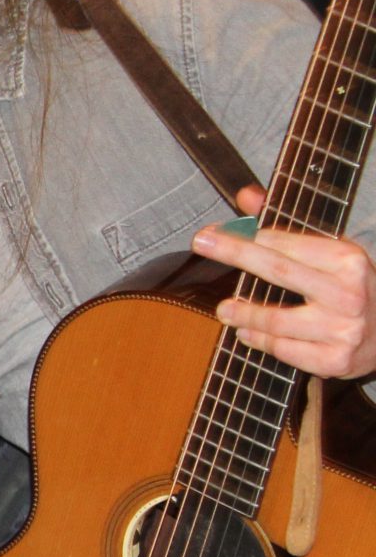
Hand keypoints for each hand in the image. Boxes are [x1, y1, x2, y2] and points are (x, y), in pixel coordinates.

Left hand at [196, 189, 375, 379]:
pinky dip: (260, 341)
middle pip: (279, 271)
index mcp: (349, 260)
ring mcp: (342, 329)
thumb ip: (288, 226)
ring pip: (275, 320)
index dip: (249, 237)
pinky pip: (283, 350)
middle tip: (201, 244)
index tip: (214, 232)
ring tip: (224, 310)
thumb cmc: (355, 289)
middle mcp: (347, 293)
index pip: (288, 244)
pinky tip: (247, 334)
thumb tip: (247, 196)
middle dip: (236, 254)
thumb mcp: (333, 254)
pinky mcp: (333, 360)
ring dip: (243, 314)